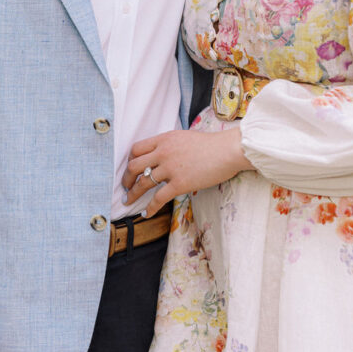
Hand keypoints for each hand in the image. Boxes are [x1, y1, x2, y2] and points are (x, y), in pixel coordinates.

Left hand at [122, 128, 254, 217]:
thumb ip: (169, 145)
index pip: (136, 149)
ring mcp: (170, 168)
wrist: (227, 151)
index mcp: (164, 139)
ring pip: (143, 183)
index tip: (129, 169)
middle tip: (125, 187)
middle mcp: (163, 152)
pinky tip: (145, 214)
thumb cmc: (210, 145)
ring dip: (133, 194)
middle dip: (126, 179)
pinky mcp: (180, 183)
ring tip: (129, 201)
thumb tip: (160, 156)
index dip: (129, 160)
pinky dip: (149, 208)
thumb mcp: (184, 137)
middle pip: (134, 166)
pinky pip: (158, 198)